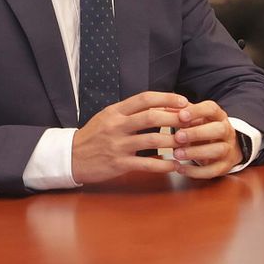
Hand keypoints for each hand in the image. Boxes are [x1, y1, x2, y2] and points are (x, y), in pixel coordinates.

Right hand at [72, 91, 192, 184]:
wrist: (70, 156)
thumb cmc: (94, 136)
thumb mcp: (108, 117)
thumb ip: (131, 112)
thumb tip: (160, 106)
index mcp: (115, 112)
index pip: (145, 99)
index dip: (167, 98)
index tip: (184, 102)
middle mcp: (117, 126)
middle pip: (152, 117)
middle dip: (176, 118)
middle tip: (192, 121)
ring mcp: (118, 145)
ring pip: (153, 140)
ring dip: (175, 141)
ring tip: (189, 143)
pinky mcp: (119, 164)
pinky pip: (147, 164)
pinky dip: (164, 165)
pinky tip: (176, 165)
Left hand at [169, 99, 240, 179]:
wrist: (224, 146)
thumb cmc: (203, 129)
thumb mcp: (195, 118)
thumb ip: (179, 112)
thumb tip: (159, 107)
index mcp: (218, 116)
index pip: (211, 109)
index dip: (197, 112)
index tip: (181, 116)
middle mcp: (227, 131)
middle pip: (218, 130)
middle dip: (197, 133)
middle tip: (178, 137)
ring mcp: (228, 149)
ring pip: (218, 150)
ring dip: (196, 152)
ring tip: (177, 154)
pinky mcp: (225, 166)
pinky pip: (214, 170)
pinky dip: (197, 171)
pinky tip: (181, 169)